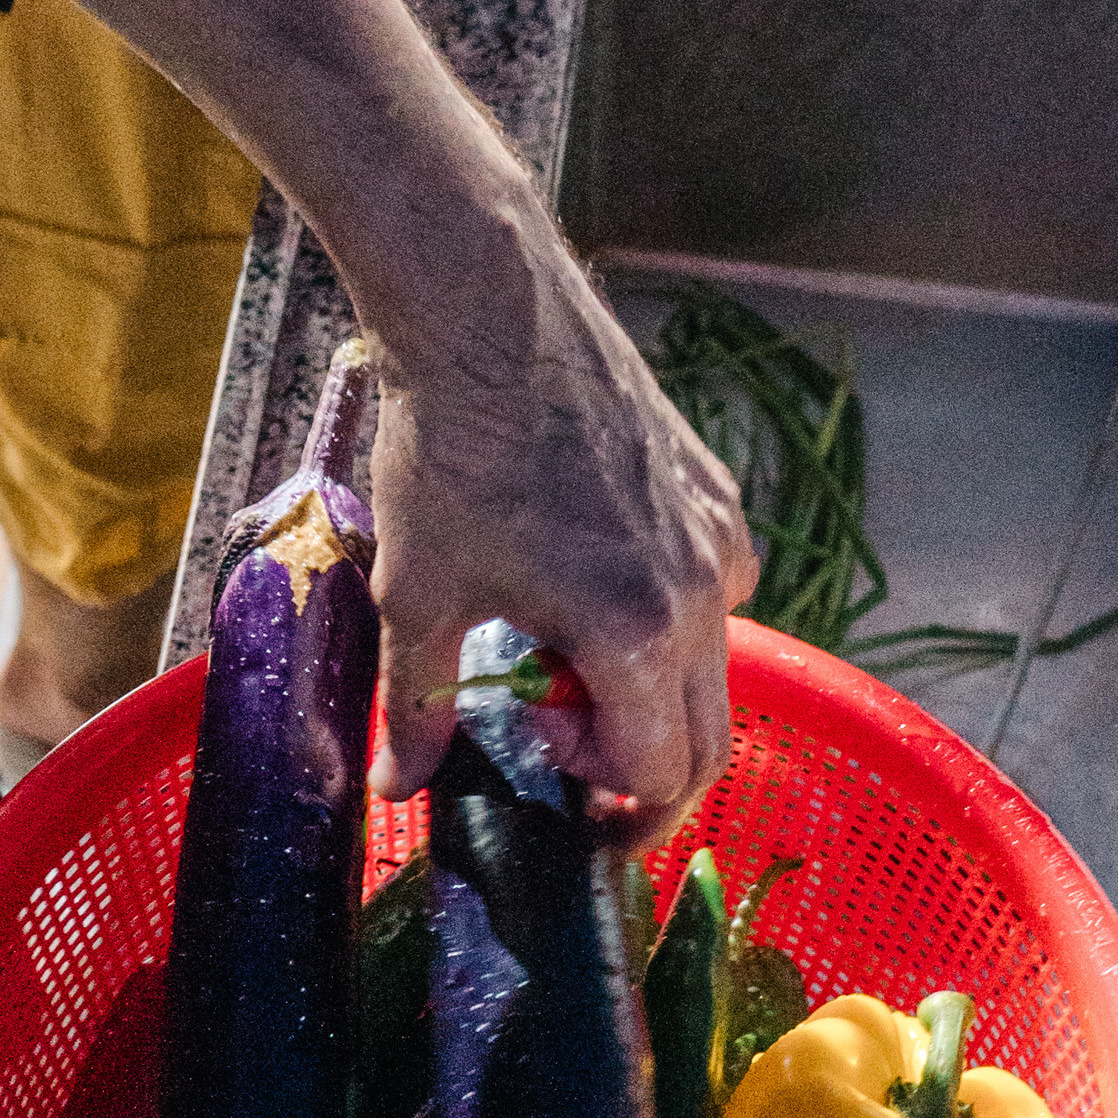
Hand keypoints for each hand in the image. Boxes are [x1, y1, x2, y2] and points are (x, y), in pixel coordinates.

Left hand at [363, 200, 757, 843]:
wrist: (487, 316)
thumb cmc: (448, 454)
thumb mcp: (416, 595)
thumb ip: (418, 704)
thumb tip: (401, 785)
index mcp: (635, 633)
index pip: (658, 772)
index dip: (607, 801)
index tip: (552, 782)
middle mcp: (700, 593)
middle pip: (707, 737)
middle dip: (643, 773)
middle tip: (577, 773)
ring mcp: (716, 537)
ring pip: (713, 665)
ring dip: (650, 693)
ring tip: (564, 661)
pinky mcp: (713, 493)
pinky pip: (715, 593)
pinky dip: (667, 624)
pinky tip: (594, 588)